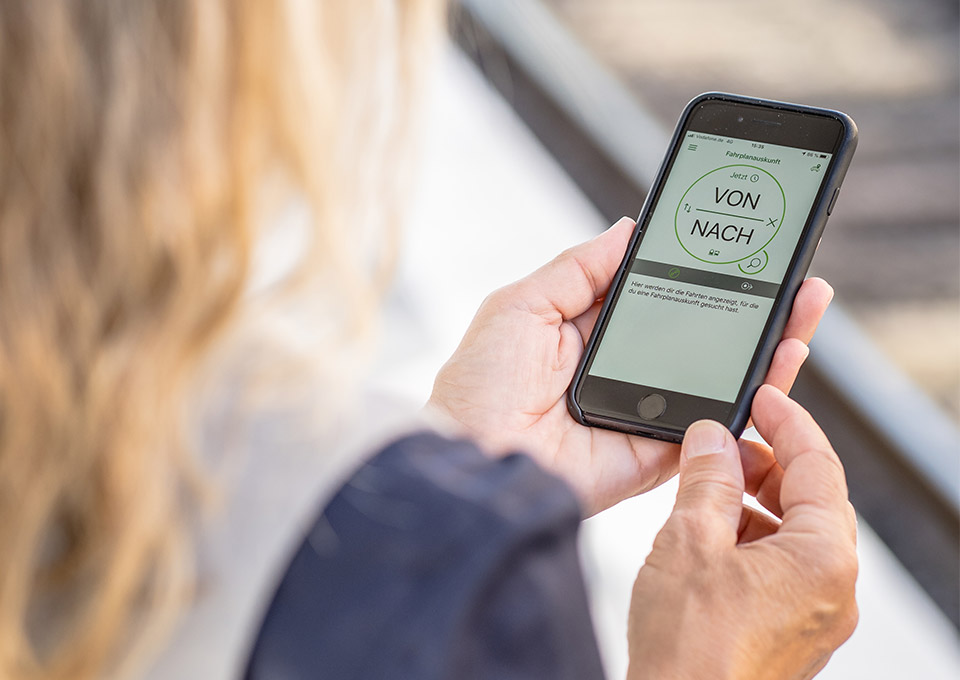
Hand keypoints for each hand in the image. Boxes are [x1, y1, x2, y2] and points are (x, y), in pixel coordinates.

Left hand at [427, 217, 832, 514]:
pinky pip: (714, 424)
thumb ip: (579, 268)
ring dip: (767, 343)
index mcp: (591, 334)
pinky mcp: (657, 454)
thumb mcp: (522, 304)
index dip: (700, 274)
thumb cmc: (479, 382)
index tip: (739, 246)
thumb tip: (628, 229)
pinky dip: (755, 397)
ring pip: (719, 378)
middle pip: (702, 335)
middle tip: (793, 272)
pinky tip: (785, 358)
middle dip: (751, 304)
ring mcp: (645, 412)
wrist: (472, 455)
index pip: (662, 298)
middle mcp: (624, 372)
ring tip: (807, 304)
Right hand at [627, 385, 857, 679]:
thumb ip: (708, 477)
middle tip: (721, 446)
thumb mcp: (690, 540)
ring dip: (751, 502)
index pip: (818, 465)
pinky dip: (749, 538)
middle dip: (764, 464)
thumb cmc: (690, 650)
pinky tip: (707, 535)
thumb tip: (713, 439)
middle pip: (810, 498)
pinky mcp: (790, 631)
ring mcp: (814, 615)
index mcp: (823, 559)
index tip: (763, 397)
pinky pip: (781, 566)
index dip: (787, 422)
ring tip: (704, 491)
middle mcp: (833, 589)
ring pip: (793, 533)